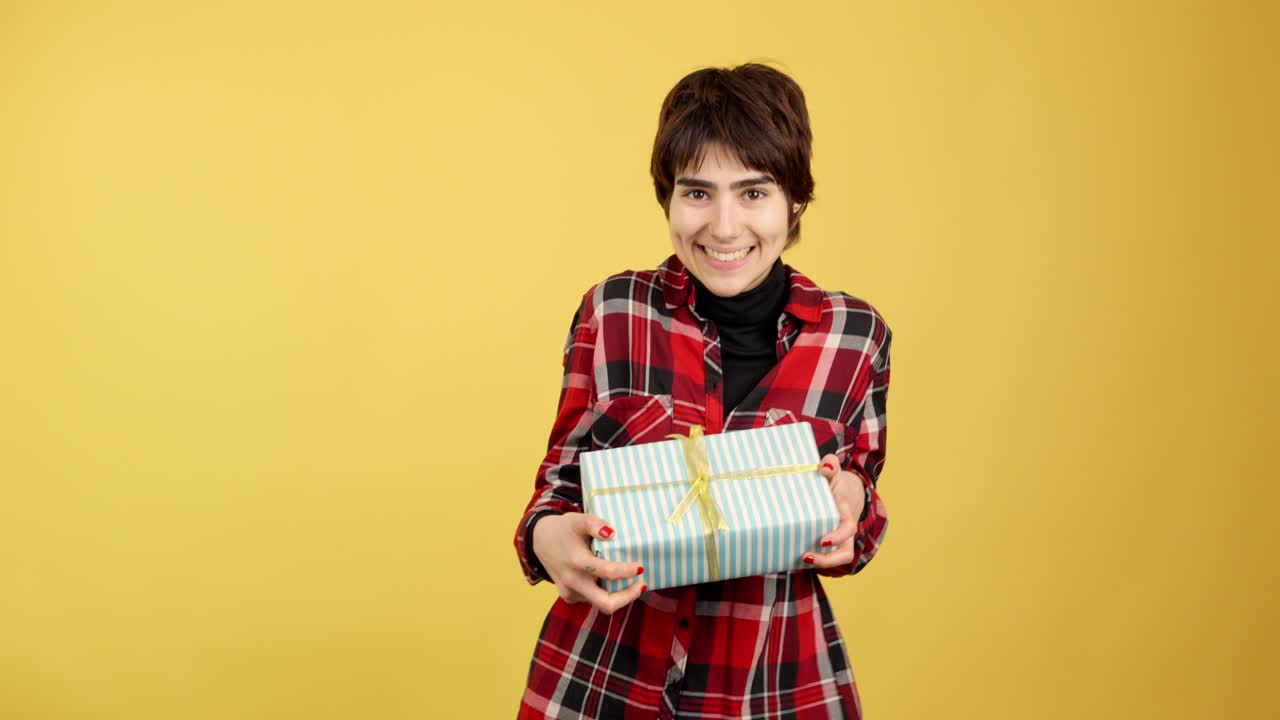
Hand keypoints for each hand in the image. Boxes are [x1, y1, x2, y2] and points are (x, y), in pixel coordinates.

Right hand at [531, 512, 646, 614]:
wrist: (539, 540)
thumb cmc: (563, 529)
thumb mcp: (578, 520)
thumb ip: (595, 524)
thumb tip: (612, 533)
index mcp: (577, 562)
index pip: (608, 573)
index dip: (627, 572)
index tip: (640, 567)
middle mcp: (573, 581)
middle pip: (606, 604)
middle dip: (628, 597)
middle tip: (641, 585)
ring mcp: (570, 592)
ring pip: (600, 603)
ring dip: (617, 596)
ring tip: (628, 581)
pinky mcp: (568, 597)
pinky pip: (591, 600)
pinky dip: (604, 594)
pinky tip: (610, 582)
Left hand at [802, 454, 865, 573]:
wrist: (844, 494)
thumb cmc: (835, 484)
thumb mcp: (834, 473)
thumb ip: (831, 465)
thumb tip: (824, 465)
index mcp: (846, 514)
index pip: (848, 529)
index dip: (838, 537)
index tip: (822, 540)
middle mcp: (845, 533)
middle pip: (845, 555)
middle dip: (828, 560)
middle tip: (806, 556)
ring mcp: (837, 543)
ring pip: (835, 561)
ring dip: (819, 564)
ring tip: (800, 560)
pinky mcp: (827, 547)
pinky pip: (822, 558)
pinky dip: (811, 562)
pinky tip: (791, 559)